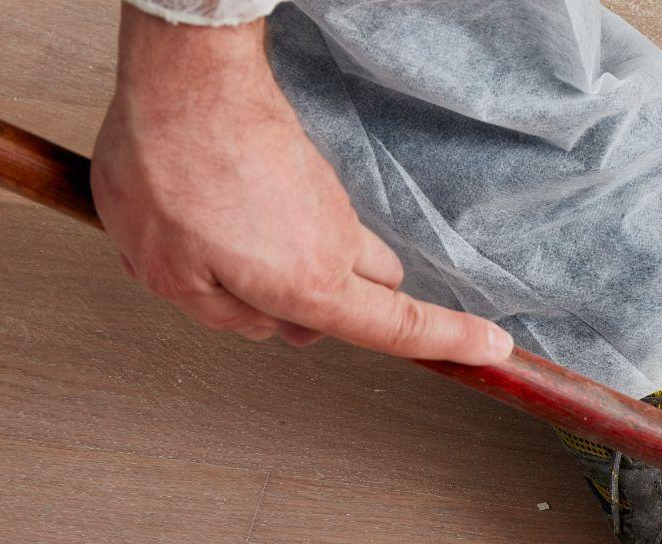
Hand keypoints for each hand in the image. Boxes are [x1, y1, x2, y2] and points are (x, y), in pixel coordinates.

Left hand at [90, 8, 510, 364]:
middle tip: (271, 310)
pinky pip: (310, 215)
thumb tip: (254, 322)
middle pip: (373, 291)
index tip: (492, 347)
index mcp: (309, 282)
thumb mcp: (169, 275)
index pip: (398, 327)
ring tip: (221, 247)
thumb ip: (220, 314)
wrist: (186, 78)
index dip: (451, 341)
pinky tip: (217, 206)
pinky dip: (276, 225)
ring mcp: (327, 200)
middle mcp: (333, 242)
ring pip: (341, 251)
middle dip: (341, 309)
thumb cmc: (175, 168)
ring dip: (301, 265)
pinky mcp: (310, 170)